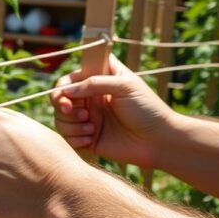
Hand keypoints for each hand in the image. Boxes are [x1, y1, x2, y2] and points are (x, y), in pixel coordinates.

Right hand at [51, 54, 176, 167]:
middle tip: (73, 111)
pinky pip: (67, 137)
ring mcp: (88, 118)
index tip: (68, 91)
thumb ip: (94, 83)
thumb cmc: (147, 109)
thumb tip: (67, 91)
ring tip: (91, 127)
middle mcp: (91, 98)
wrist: (158, 141)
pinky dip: (75, 138)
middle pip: (60, 97)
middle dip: (62, 104)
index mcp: (100, 81)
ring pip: (60, 118)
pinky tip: (92, 139)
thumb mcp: (124, 86)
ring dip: (71, 123)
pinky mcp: (87, 137)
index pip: (72, 76)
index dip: (65, 83)